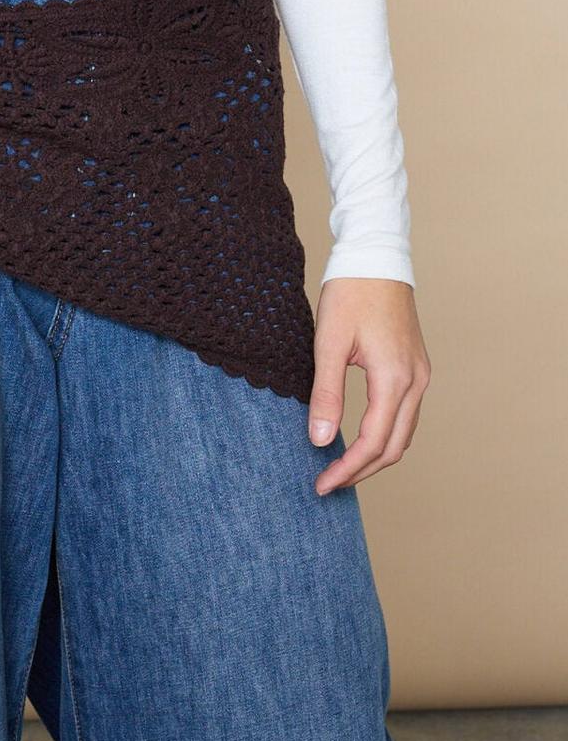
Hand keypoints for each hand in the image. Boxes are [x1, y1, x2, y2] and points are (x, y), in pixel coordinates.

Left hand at [307, 278, 430, 494]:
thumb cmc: (350, 293)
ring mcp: (420, 374)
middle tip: (328, 484)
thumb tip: (320, 440)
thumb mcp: (328, 343)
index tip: (321, 484)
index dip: (347, 470)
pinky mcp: (416, 366)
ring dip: (376, 456)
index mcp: (394, 378)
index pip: (373, 443)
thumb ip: (326, 394)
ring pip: (403, 433)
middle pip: (394, 447)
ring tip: (341, 467)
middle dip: (362, 471)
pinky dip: (385, 434)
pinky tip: (360, 438)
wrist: (375, 256)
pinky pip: (405, 414)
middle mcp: (415, 381)